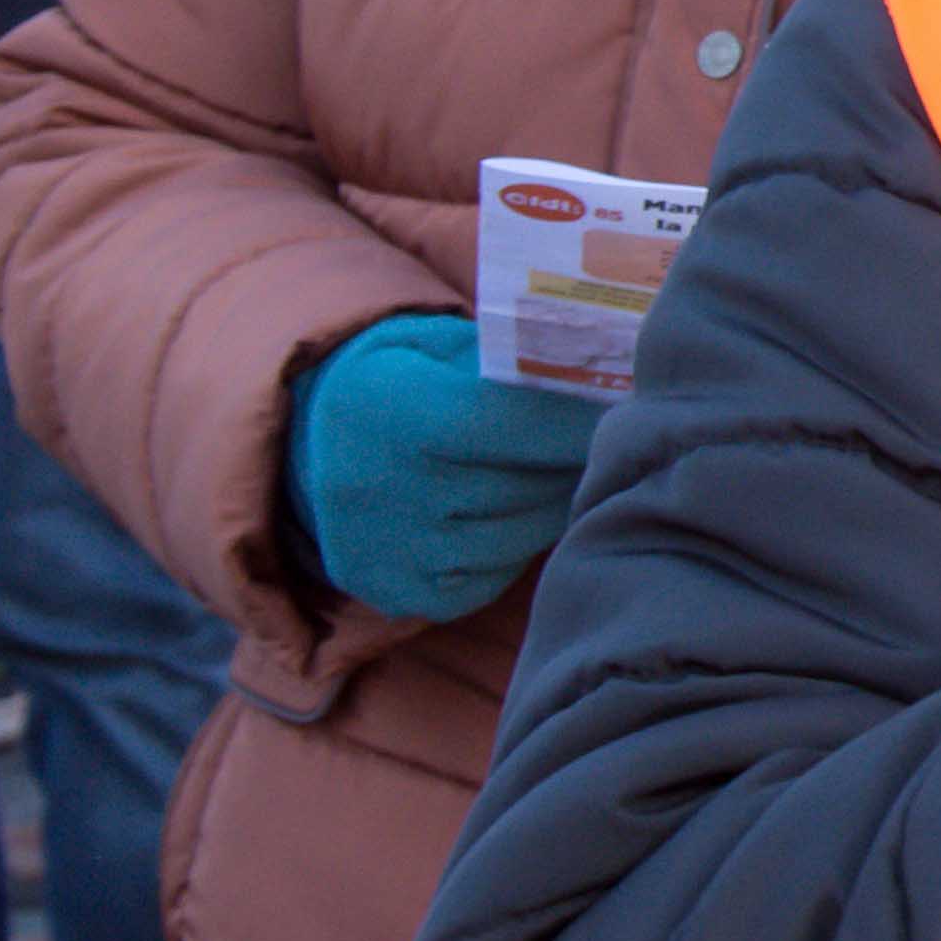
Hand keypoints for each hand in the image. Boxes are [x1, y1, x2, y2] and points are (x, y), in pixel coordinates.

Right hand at [287, 311, 608, 623]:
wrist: (313, 438)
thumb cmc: (403, 375)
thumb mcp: (443, 344)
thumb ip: (515, 360)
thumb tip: (608, 375)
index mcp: (397, 411)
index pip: (516, 423)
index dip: (578, 419)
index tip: (627, 406)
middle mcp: (387, 490)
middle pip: (528, 485)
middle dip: (577, 462)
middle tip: (608, 441)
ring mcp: (394, 553)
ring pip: (522, 536)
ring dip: (553, 504)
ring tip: (559, 473)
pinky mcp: (405, 596)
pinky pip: (496, 576)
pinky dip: (515, 545)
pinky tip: (510, 512)